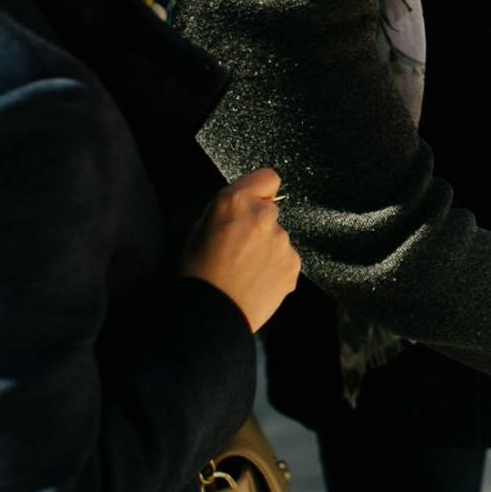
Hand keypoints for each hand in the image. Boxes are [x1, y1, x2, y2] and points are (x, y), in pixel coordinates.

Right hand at [180, 168, 299, 333]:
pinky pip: (286, 258)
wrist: (211, 314)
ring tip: (245, 270)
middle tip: (240, 247)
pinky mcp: (292, 264)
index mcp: (234, 202)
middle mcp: (262, 216)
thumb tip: (242, 209)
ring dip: (267, 248)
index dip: (260, 190)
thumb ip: (227, 212)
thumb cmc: (198, 274)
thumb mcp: (199, 229)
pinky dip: (275, 268)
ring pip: (278, 237)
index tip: (254, 201)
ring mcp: (281, 241)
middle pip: (270, 210)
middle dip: (259, 224)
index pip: (267, 177)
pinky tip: (256, 281)